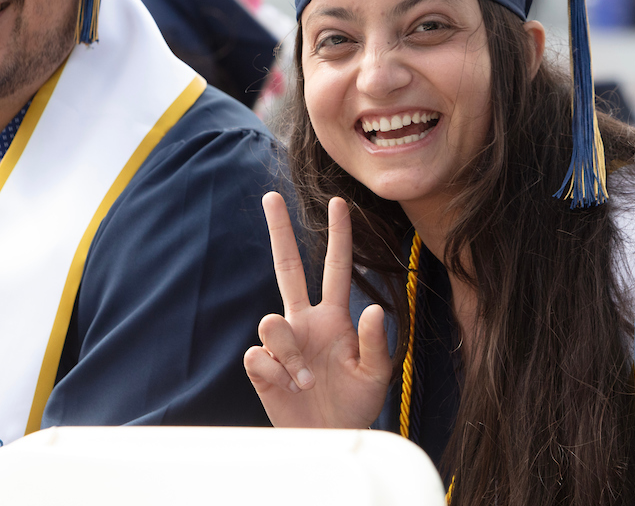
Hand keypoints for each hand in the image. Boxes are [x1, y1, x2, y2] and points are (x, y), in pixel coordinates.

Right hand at [244, 192, 393, 427]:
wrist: (329, 437)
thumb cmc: (355, 405)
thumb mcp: (376, 375)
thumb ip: (375, 343)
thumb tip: (374, 309)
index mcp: (334, 317)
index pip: (335, 268)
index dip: (338, 236)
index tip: (339, 203)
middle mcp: (305, 321)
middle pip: (286, 266)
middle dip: (279, 231)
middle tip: (271, 197)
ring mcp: (282, 341)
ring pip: (272, 322)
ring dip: (291, 354)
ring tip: (307, 381)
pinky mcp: (262, 364)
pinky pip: (259, 354)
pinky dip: (277, 372)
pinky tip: (287, 387)